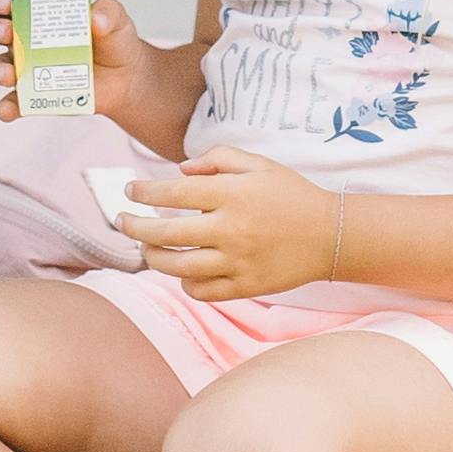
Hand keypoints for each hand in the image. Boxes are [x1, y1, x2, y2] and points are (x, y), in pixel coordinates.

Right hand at [0, 0, 166, 132]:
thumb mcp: (115, 19)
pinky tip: (11, 110)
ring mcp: (23, 68)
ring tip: (11, 74)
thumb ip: (107, 11)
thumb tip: (95, 18)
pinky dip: (6, 107)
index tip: (7, 0)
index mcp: (34, 9)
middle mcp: (21, 37)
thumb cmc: (112, 39)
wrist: (124, 78)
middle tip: (9, 32)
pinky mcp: (31, 96)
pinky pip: (10, 103)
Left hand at [117, 134, 340, 299]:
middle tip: (122, 220)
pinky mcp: (246, 286)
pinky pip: (203, 291)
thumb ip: (217, 160)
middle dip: (135, 227)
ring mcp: (238, 262)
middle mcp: (231, 229)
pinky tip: (181, 272)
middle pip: (166, 234)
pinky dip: (186, 284)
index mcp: (232, 195)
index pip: (173, 194)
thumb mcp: (258, 164)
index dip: (144, 192)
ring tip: (145, 248)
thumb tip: (180, 170)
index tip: (130, 190)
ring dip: (153, 257)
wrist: (330, 235)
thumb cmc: (291, 194)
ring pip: (179, 268)